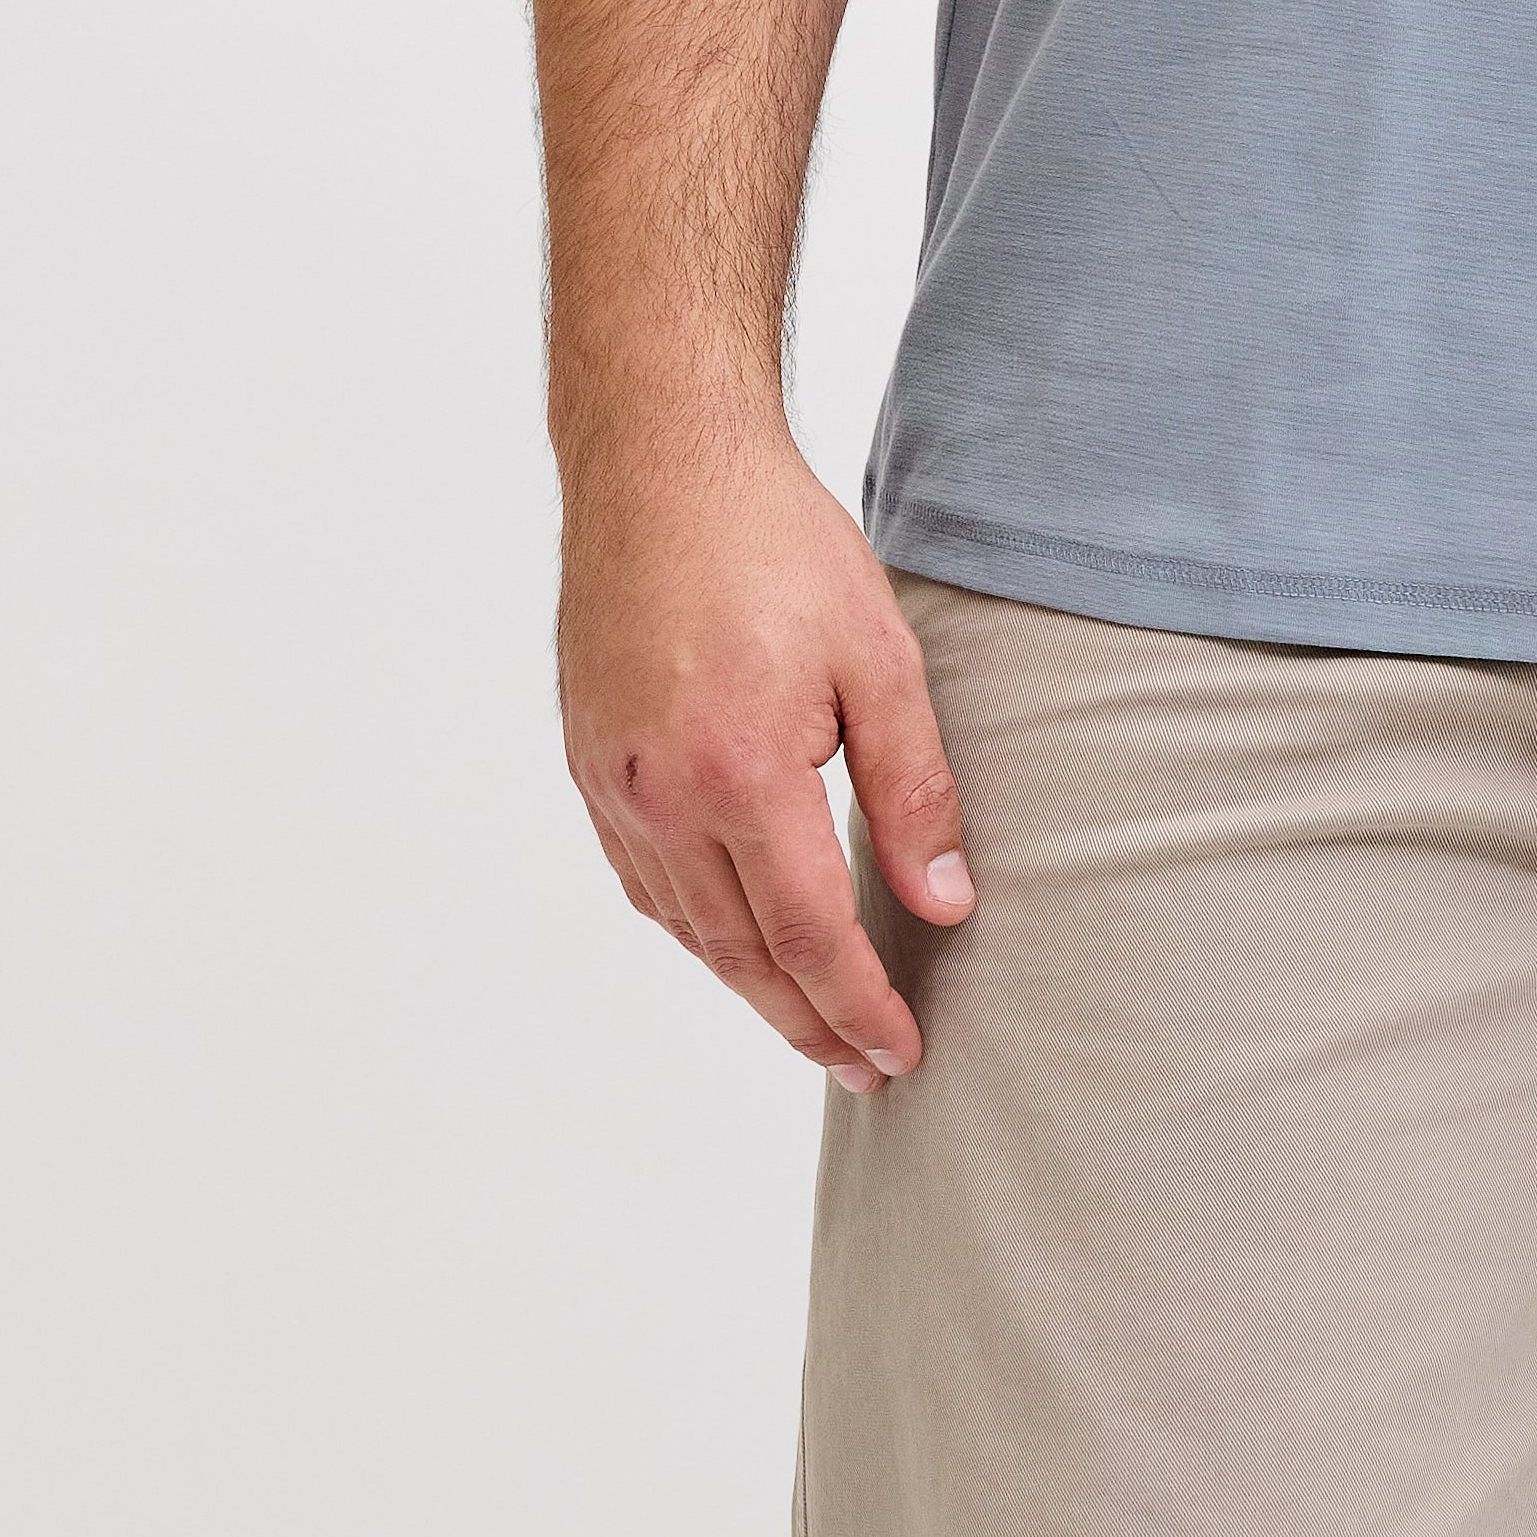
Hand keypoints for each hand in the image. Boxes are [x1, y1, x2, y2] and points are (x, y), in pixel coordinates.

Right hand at [559, 424, 973, 1090]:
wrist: (661, 467)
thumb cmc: (777, 544)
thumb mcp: (879, 657)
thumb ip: (914, 789)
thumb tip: (945, 904)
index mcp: (741, 776)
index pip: (809, 935)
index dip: (857, 1006)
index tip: (898, 1055)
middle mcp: (662, 798)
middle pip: (742, 952)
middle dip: (808, 1023)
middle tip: (863, 1069)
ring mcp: (615, 786)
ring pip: (686, 927)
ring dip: (749, 987)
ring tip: (809, 1022)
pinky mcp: (591, 763)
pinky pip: (644, 881)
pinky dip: (694, 929)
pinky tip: (732, 938)